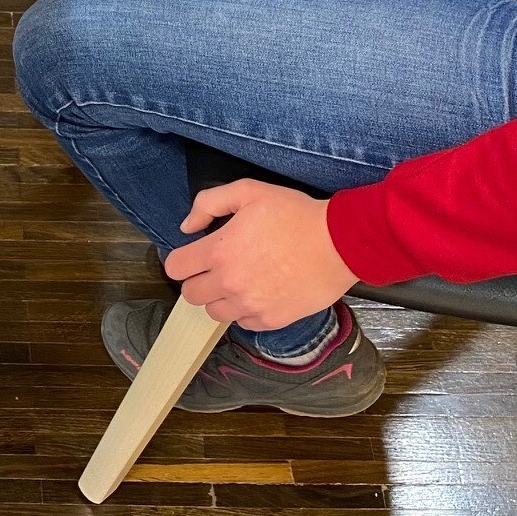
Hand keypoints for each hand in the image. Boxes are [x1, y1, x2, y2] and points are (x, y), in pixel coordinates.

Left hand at [163, 183, 356, 330]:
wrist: (340, 243)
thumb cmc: (296, 214)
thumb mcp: (249, 191)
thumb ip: (209, 203)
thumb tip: (187, 226)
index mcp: (219, 251)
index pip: (176, 268)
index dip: (181, 260)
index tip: (193, 256)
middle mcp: (229, 283)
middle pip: (191, 295)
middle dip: (199, 280)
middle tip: (218, 268)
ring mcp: (250, 305)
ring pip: (214, 313)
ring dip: (220, 299)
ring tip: (239, 282)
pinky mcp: (272, 319)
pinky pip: (244, 324)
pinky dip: (246, 312)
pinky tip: (260, 293)